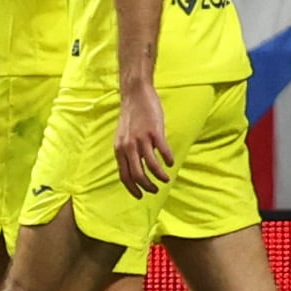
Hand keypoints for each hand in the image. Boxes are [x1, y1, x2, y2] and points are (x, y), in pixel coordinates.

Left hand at [114, 82, 173, 197]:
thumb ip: (126, 151)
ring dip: (160, 176)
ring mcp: (141, 139)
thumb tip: (134, 167)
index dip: (132, 188)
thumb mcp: (123, 136)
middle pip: (137, 175)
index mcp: (119, 149)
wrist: (135, 94)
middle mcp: (128, 146)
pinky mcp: (154, 132)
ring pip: (151, 167)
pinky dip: (168, 160)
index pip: (124, 175)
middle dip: (147, 187)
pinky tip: (171, 162)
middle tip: (155, 190)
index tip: (140, 196)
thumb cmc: (131, 116)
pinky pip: (163, 152)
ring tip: (166, 179)